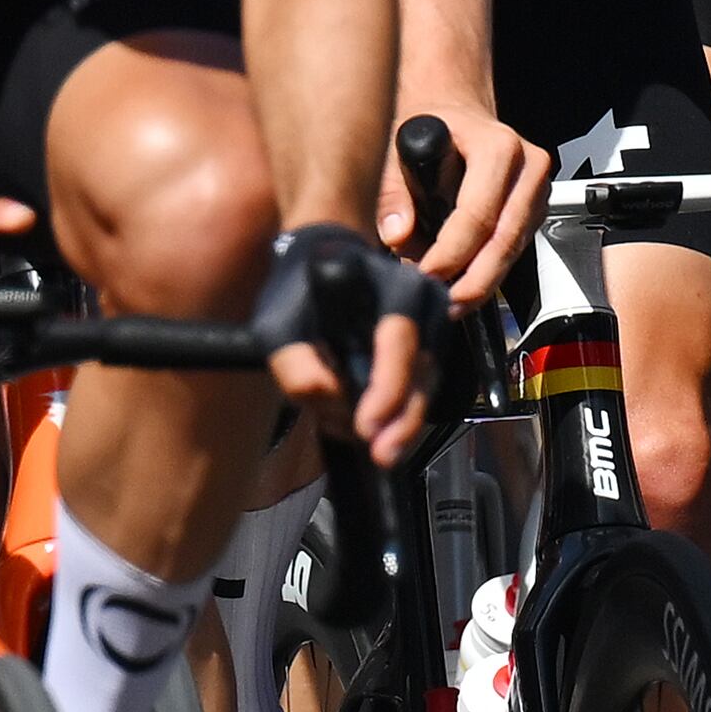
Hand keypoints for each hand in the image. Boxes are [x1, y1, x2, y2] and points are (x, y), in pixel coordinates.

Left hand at [254, 223, 445, 463]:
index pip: (399, 343)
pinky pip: (419, 385)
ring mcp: (433, 322)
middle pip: (422, 373)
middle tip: (379, 455)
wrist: (323, 256)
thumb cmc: (297, 288)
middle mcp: (424, 301)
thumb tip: (328, 400)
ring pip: (424, 386)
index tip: (366, 426)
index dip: (387, 390)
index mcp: (391, 285)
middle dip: (400, 421)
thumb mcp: (278, 322)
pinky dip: (394, 410)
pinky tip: (367, 427)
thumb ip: (294, 364)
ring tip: (361, 441)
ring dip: (394, 420)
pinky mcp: (430, 343)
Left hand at [374, 99, 548, 308]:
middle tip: (445, 306)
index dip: (451, 253)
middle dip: (474, 281)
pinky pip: (515, 245)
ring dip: (482, 281)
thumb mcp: (397, 145)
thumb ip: (392, 191)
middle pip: (505, 239)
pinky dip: (488, 268)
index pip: (478, 214)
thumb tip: (397, 236)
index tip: (425, 276)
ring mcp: (538, 188)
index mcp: (499, 147)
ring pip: (514, 248)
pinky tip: (462, 286)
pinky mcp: (535, 206)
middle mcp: (530, 167)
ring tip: (450, 304)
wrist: (453, 109)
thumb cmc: (425, 125)